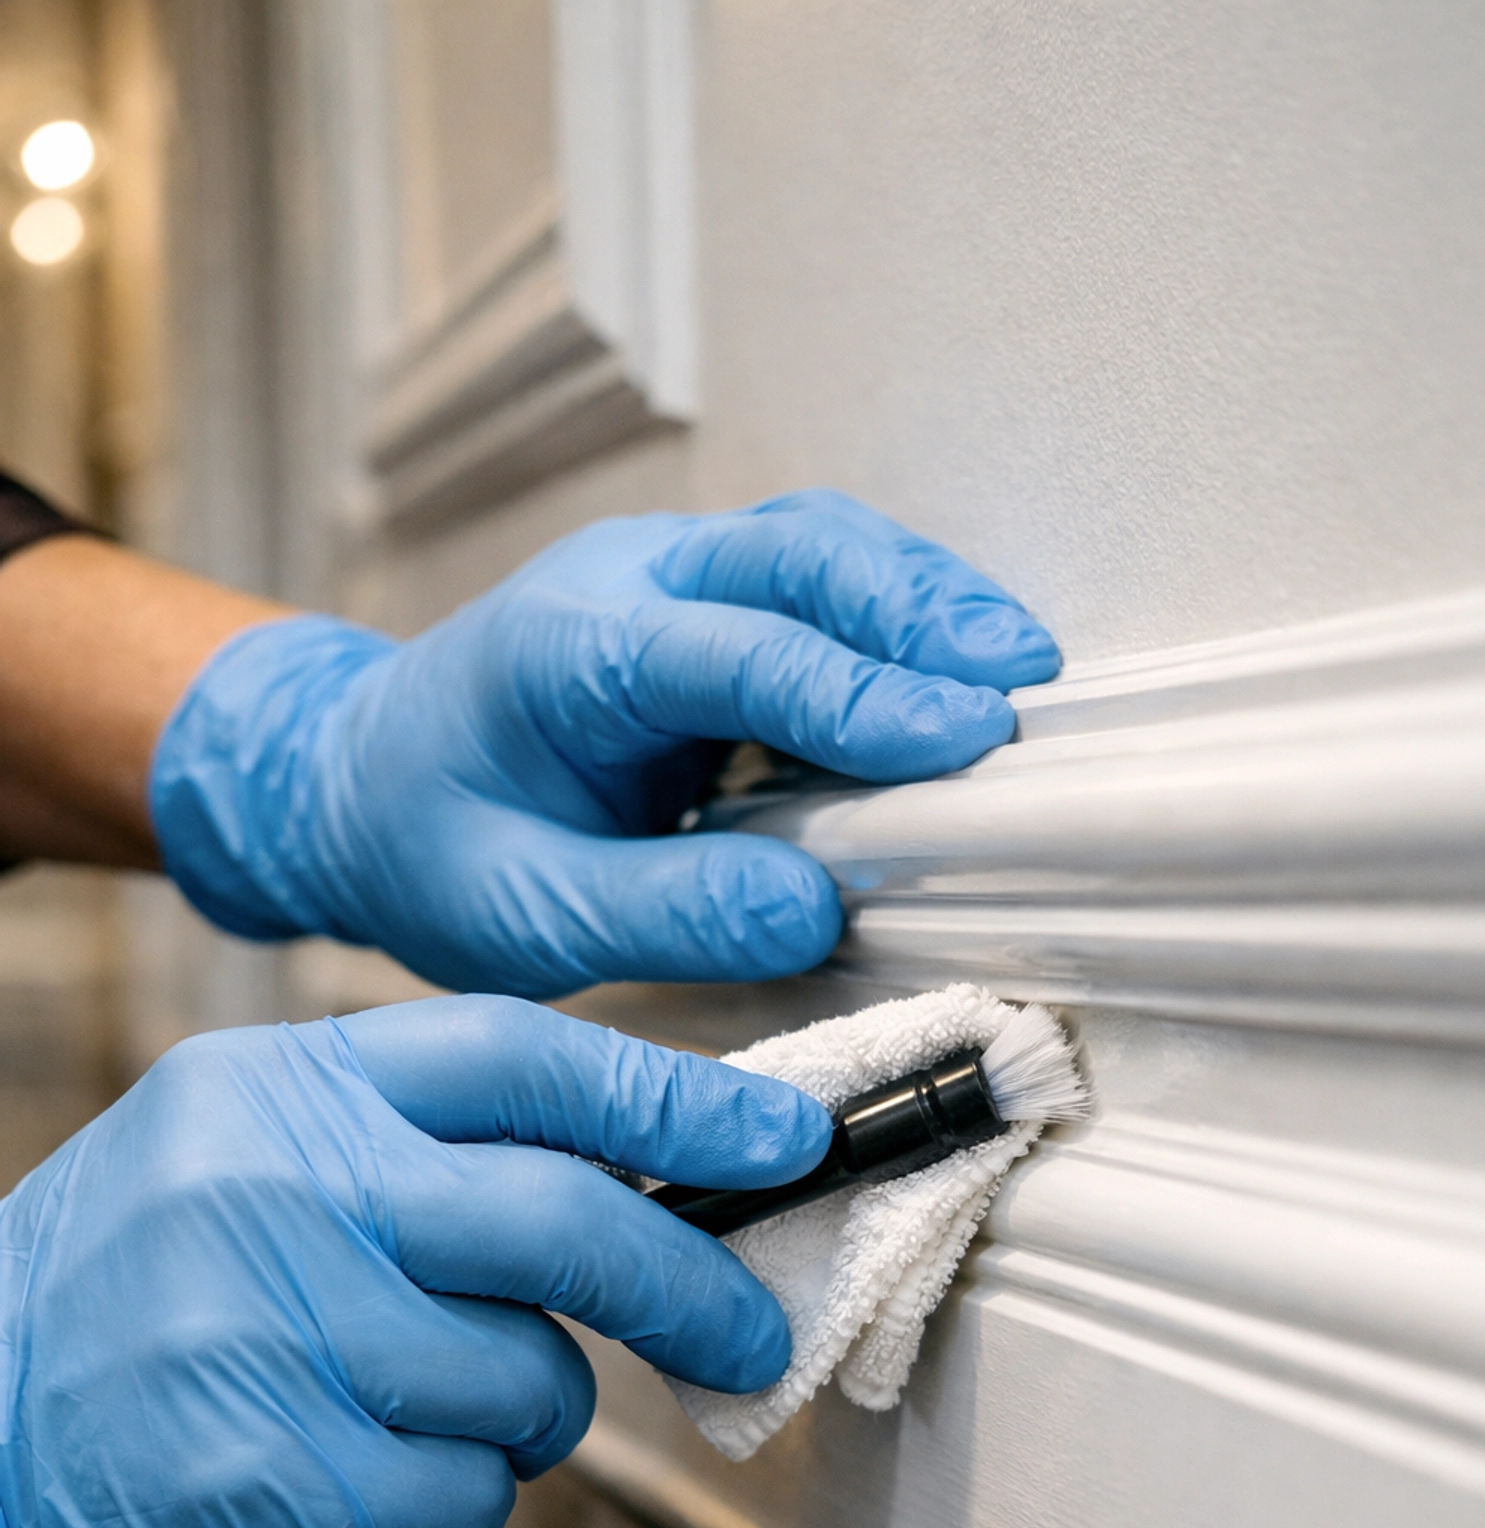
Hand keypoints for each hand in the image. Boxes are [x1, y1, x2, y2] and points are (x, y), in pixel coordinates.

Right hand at [0, 997, 830, 1527]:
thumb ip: (409, 1151)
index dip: (672, 1094)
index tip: (787, 1132)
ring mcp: (276, 1331)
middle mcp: (281, 1188)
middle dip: (686, 1283)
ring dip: (517, 1417)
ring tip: (410, 1412)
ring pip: (528, 1377)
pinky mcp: (283, 1475)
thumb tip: (629, 1173)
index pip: (519, 1055)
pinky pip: (470, 1492)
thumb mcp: (237, 1162)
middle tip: (748, 1334)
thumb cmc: (124, 1307)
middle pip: (563, 1218)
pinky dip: (451, 1498)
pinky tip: (355, 1479)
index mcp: (278, 1090)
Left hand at [149, 491, 1058, 995]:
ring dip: (926, 601)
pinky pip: (820, 583)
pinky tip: (961, 675)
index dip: (857, 696)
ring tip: (1020, 672)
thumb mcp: (521, 915)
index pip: (734, 653)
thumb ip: (663, 913)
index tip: (963, 741)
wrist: (358, 784)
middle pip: (796, 555)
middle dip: (919, 613)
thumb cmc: (431, 849)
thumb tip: (814, 910)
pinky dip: (901, 618)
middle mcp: (624, 581)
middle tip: (1020, 686)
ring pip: (821, 547)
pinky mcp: (709, 603)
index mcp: (562, 649)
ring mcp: (670, 576)